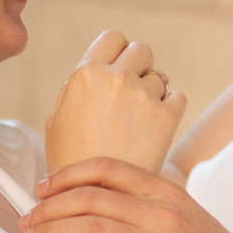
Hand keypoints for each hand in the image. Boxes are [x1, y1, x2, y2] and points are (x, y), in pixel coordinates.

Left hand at [18, 157, 232, 232]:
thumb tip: (106, 202)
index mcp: (167, 190)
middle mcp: (163, 211)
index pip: (107, 168)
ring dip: (50, 232)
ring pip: (90, 226)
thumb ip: (150, 205)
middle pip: (90, 196)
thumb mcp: (186, 217)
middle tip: (24, 220)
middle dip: (48, 207)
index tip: (41, 189)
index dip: (67, 175)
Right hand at [44, 31, 188, 173]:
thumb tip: (96, 71)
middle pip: (141, 50)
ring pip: (159, 77)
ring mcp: (144, 96)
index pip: (112, 38)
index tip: (116, 67)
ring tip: (137, 120)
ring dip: (151, 92)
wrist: (95, 194)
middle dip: (137, 67)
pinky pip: (177, 97)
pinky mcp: (166, 117)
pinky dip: (168, 108)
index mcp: (86, 74)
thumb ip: (75, 88)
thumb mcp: (56, 119)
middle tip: (130, 92)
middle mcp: (117, 78)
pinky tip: (153, 126)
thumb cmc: (70, 160)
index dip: (116, 52)